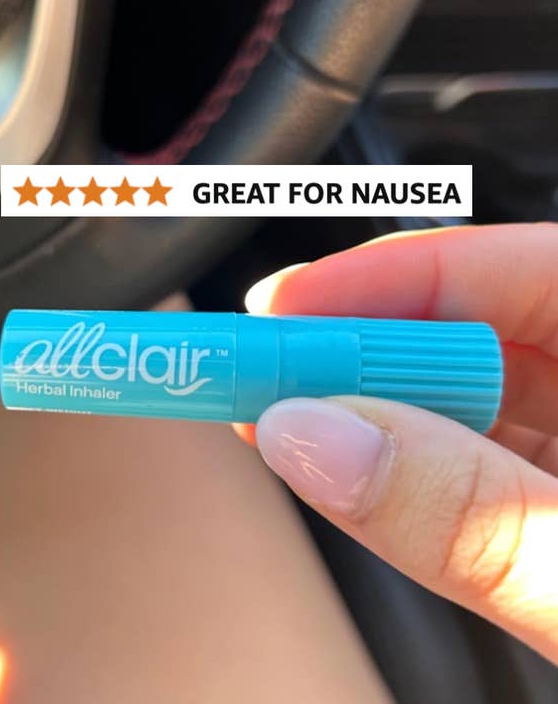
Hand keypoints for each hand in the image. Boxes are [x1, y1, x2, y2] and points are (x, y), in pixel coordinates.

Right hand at [245, 223, 557, 662]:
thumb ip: (468, 516)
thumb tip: (317, 437)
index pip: (518, 268)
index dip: (386, 279)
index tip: (282, 309)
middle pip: (487, 326)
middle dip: (365, 346)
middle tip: (267, 370)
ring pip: (478, 395)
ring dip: (379, 407)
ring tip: (293, 415)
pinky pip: (490, 458)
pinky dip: (418, 464)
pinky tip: (360, 464)